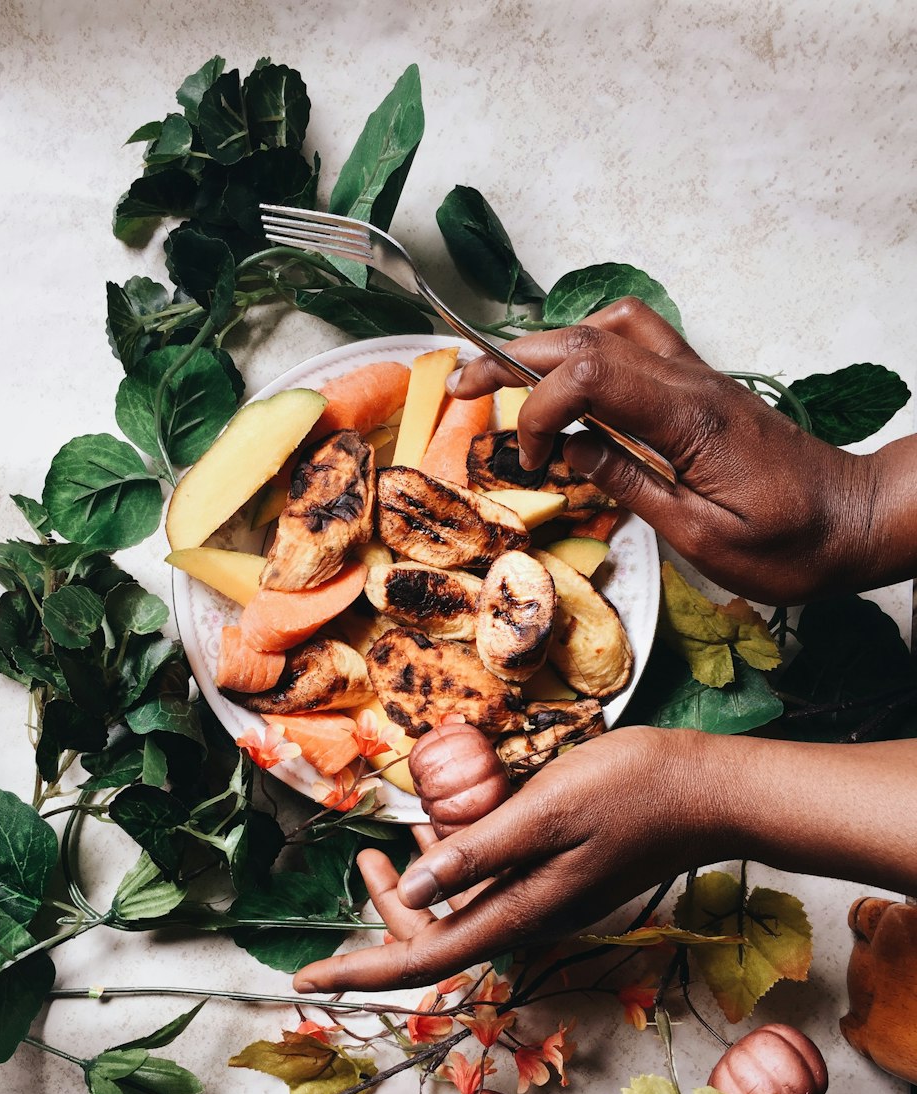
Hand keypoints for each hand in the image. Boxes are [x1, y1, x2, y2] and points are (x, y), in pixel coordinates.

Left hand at [293, 727, 718, 992]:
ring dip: (424, 880)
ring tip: (403, 833)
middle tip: (367, 853)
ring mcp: (546, 901)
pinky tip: (456, 823)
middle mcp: (528, 918)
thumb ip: (478, 852)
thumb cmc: (630, 792)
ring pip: (463, 908)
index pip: (424, 957)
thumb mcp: (544, 812)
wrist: (707, 792)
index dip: (360, 971)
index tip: (304, 981)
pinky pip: (491, 885)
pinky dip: (461, 861)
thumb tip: (412, 889)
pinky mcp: (559, 878)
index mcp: (519, 913)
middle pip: (437, 935)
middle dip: (389, 907)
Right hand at [449, 299, 879, 604]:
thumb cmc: (791, 543)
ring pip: (610, 326)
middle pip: (584, 338)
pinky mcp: (701, 387)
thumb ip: (630, 485)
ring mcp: (697, 377)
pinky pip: (637, 341)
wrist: (857, 519)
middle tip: (460, 387)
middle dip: (511, 359)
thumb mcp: (703, 537)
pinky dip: (589, 349)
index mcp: (688, 418)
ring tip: (511, 383)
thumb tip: (568, 452)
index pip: (587, 375)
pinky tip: (573, 386)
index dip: (537, 410)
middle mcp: (690, 382)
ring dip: (551, 345)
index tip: (530, 462)